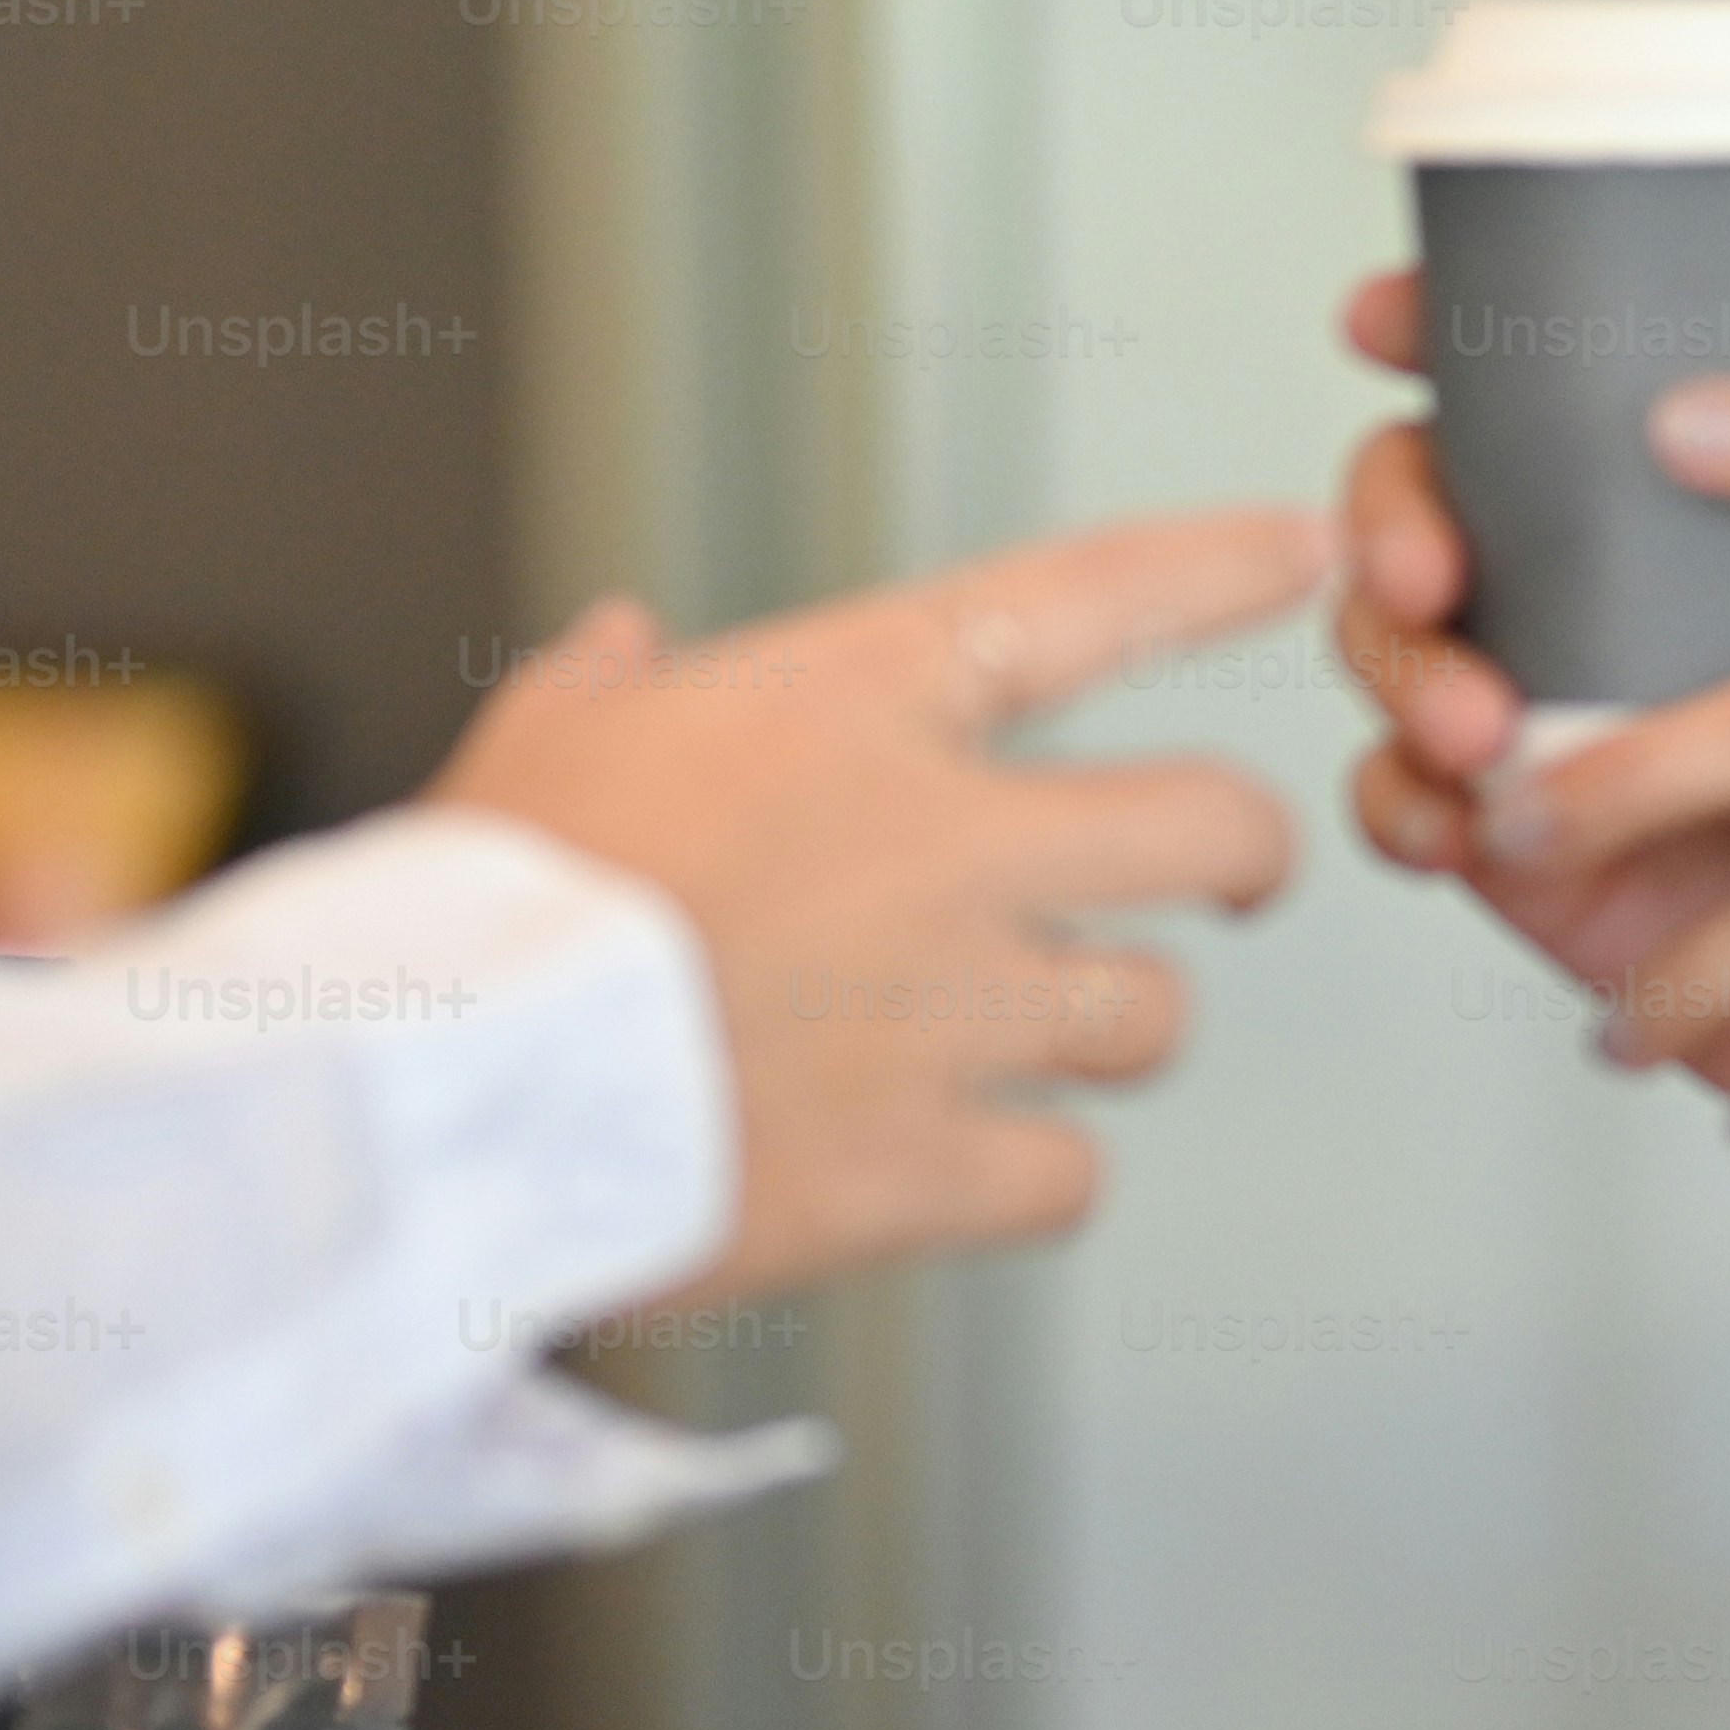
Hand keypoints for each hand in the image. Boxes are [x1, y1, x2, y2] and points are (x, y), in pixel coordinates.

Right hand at [428, 505, 1325, 1302]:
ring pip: (1150, 1014)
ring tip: (1021, 1045)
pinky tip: (966, 1172)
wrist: (421, 1101)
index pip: (1088, 597)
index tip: (1308, 551)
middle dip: (1244, 854)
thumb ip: (607, 689)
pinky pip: (1067, 1174)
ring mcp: (952, 1009)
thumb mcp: (533, 752)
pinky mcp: (927, 1167)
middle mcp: (944, 843)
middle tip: (1232, 878)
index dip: (1217, 569)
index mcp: (855, 707)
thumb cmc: (470, 912)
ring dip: (1105, 1031)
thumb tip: (624, 642)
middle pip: (1212, 826)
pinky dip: (1030, 1178)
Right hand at [1325, 268, 1524, 897]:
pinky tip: (1462, 827)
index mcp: (1666, 479)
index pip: (1530, 364)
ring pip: (1387, 641)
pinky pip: (1400, 801)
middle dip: (1390, 518)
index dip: (1434, 321)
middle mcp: (1571, 567)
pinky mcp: (1506, 822)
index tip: (1377, 317)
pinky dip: (1409, 809)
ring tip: (1481, 732)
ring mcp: (1520, 691)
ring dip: (1405, 671)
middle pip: (1414, 493)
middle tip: (1427, 574)